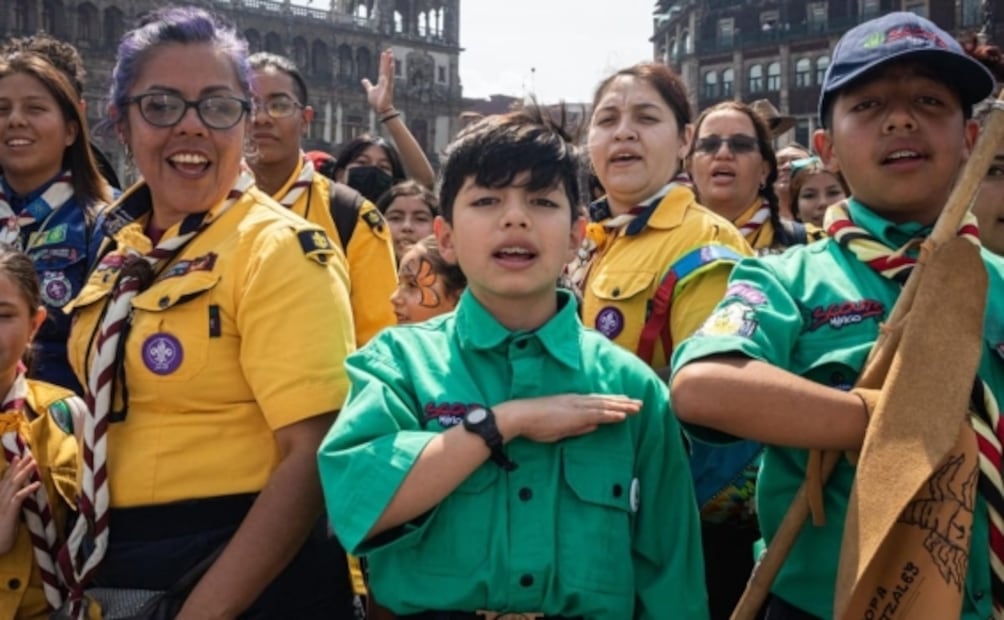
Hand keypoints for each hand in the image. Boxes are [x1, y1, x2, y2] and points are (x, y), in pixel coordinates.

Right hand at [0, 455, 39, 554]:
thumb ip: (10, 507)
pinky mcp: (8, 514)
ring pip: (14, 485)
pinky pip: (18, 498)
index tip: (18, 457)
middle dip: (20, 466)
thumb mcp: (6, 518)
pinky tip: (37, 483)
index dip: (11, 469)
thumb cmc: (1, 536)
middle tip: (29, 455)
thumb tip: (18, 498)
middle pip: (10, 480)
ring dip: (24, 473)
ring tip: (34, 464)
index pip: (5, 481)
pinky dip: (28, 489)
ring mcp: (2, 506)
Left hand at [362, 49, 394, 113]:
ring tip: (390, 54)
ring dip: (389, 63)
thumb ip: (367, 84)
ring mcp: (387, 84)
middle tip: (389, 49)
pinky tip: (391, 65)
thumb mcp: (370, 90)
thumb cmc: (377, 101)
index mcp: (382, 80)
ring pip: (388, 71)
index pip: (382, 68)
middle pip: (386, 67)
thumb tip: (363, 80)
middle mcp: (386, 81)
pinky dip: (390, 72)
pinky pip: (389, 78)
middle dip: (387, 58)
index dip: (383, 61)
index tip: (384, 53)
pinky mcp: (388, 88)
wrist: (381, 110)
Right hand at [497, 394, 641, 443]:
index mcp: (572, 403)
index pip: (597, 402)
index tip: (626, 402)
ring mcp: (577, 406)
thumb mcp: (560, 428)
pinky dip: (611, 414)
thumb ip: (577, 427)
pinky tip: (623, 415)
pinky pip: (598, 414)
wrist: (521, 416)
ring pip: (605, 406)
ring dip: (622, 407)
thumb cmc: (535, 423)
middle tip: (639, 403)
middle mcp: (577, 401)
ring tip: (637, 408)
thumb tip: (594, 427)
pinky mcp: (575, 414)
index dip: (613, 402)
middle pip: (605, 401)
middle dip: (623, 402)